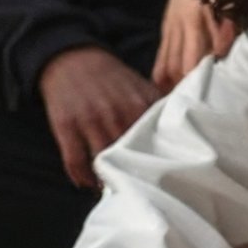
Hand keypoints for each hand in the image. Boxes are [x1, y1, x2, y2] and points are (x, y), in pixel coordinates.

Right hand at [38, 47, 155, 188]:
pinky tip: (89, 184)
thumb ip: (158, 105)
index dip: (157, 159)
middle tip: (139, 189)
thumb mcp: (139, 84)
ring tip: (115, 188)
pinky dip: (82, 178)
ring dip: (108, 178)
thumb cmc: (110, 76)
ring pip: (102, 161)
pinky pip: (75, 162)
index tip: (162, 174)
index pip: (152, 140)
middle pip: (128, 155)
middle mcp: (114, 114)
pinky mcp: (66, 127)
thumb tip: (181, 125)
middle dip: (134, 173)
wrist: (72, 58)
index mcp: (137, 104)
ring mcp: (89, 121)